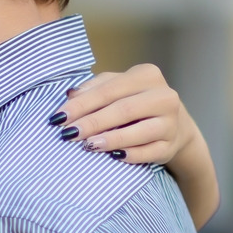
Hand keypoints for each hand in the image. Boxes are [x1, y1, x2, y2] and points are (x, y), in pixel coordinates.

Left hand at [54, 63, 198, 165]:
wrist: (174, 125)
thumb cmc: (136, 103)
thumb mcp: (118, 88)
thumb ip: (95, 88)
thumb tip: (70, 95)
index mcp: (147, 75)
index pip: (109, 89)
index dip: (82, 104)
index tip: (58, 117)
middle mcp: (164, 96)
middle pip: (123, 109)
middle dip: (93, 123)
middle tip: (68, 134)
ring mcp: (171, 123)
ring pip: (140, 131)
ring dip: (112, 139)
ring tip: (88, 145)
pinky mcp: (171, 146)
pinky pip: (150, 152)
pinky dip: (132, 155)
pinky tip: (114, 157)